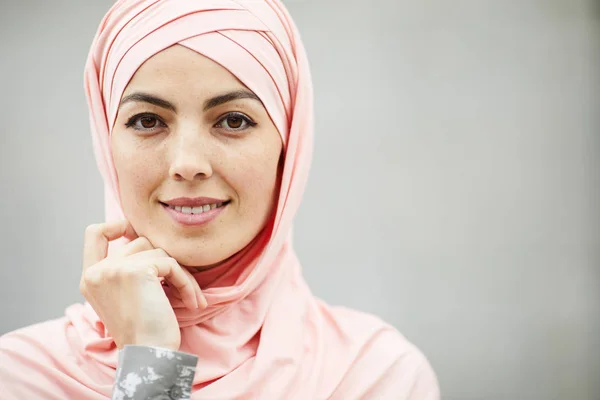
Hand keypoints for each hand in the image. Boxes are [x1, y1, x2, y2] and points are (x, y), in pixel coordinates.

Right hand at [80, 220, 205, 349]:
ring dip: (180, 274)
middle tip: (181, 285)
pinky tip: (193, 302)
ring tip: (189, 297)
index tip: (134, 231)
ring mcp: (115, 269)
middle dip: (164, 261)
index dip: (116, 225)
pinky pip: (172, 264)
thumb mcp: (123, 296)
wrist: (148, 354)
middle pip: (139, 242)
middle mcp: (97, 271)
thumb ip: (124, 269)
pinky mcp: (137, 271)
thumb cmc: (142, 331)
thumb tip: (145, 241)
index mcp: (89, 278)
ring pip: (159, 252)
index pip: (93, 233)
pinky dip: (187, 283)